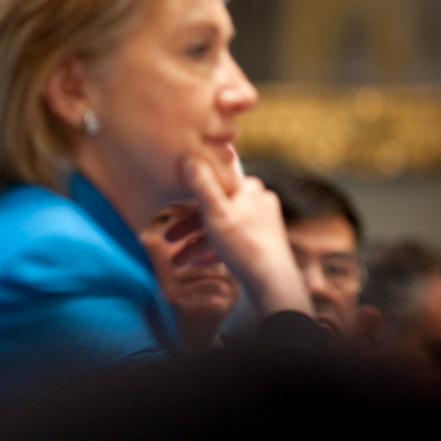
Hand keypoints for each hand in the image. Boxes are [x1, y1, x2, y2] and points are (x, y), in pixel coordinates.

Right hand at [182, 154, 311, 318]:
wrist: (273, 284)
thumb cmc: (244, 246)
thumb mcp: (216, 213)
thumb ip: (201, 186)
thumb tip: (189, 157)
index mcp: (248, 189)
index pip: (214, 182)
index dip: (189, 193)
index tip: (171, 202)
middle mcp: (257, 201)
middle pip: (214, 208)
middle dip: (188, 226)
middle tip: (167, 238)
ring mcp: (261, 222)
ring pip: (220, 227)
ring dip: (197, 243)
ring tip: (178, 261)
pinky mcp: (262, 241)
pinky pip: (232, 241)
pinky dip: (214, 250)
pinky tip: (199, 263)